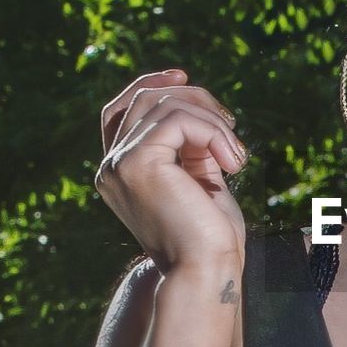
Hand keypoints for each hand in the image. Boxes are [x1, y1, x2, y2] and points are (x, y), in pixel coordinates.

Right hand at [95, 68, 248, 273]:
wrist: (207, 270)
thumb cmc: (210, 236)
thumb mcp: (201, 179)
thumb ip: (191, 145)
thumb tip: (199, 108)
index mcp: (120, 171)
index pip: (121, 110)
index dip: (150, 85)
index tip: (184, 77)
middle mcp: (111, 166)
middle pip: (146, 99)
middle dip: (195, 100)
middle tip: (231, 125)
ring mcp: (118, 164)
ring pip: (164, 104)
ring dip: (212, 120)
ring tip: (235, 155)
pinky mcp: (137, 163)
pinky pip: (178, 119)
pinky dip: (213, 132)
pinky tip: (232, 163)